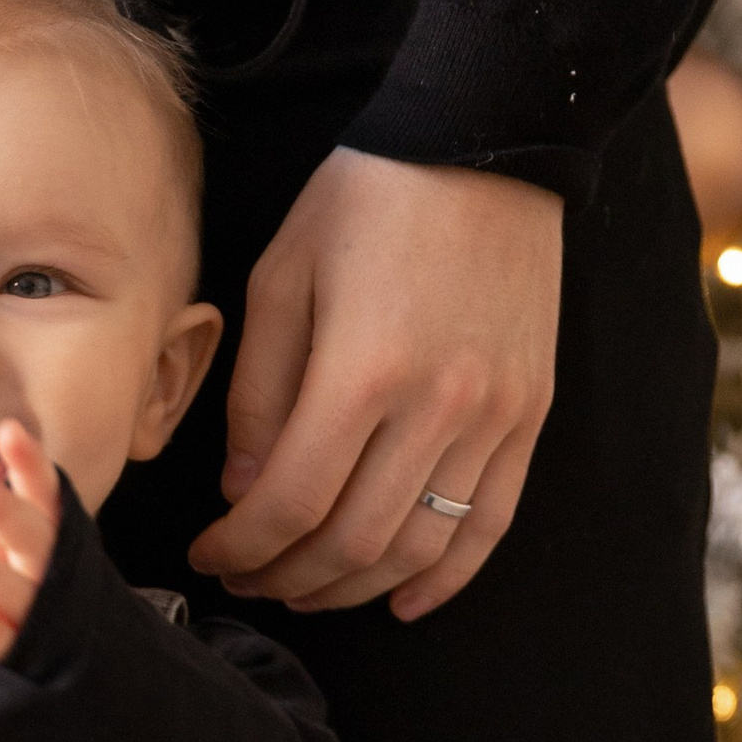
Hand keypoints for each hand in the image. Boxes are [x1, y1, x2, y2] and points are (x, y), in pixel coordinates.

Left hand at [0, 421, 59, 659]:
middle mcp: (50, 570)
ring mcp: (39, 614)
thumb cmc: (37, 584)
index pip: (44, 493)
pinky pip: (2, 641)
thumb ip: (6, 524)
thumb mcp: (28, 545)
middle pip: (31, 535)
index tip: (8, 431)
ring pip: (14, 591)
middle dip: (1, 508)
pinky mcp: (23, 653)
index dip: (29, 463)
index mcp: (51, 535)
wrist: (87, 659)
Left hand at [189, 152, 561, 619]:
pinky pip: (489, 524)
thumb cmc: (368, 200)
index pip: (291, 504)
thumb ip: (259, 393)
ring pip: (419, 547)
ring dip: (354, 587)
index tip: (210, 552)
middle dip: (287, 577)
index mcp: (363, 371)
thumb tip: (246, 492)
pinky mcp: (531, 415)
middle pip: (352, 541)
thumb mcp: (282, 278)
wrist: (486, 140)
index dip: (242, 548)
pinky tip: (401, 600)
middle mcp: (436, 406)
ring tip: (307, 589)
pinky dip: (444, 577)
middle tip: (249, 577)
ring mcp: (494, 416)